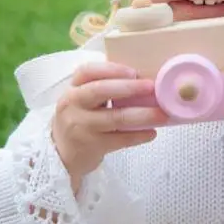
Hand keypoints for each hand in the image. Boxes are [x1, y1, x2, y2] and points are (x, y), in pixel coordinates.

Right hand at [52, 62, 168, 192]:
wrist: (60, 153)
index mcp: (73, 88)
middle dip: (129, 87)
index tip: (133, 71)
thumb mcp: (82, 100)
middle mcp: (73, 104)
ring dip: (142, 115)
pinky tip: (151, 133)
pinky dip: (138, 135)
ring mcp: (81, 126)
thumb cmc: (80, 119)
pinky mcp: (91, 146)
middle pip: (100, 91)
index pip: (87, 71)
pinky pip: (120, 140)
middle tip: (151, 86)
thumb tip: (142, 80)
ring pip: (115, 118)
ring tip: (162, 114)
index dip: (111, 69)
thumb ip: (103, 88)